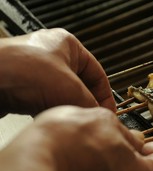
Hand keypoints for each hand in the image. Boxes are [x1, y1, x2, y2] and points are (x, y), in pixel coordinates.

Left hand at [0, 28, 115, 115]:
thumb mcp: (70, 89)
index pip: (97, 73)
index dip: (105, 95)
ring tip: (68, 118)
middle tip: (89, 118)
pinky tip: (50, 117)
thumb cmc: (20, 71)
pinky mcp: (21, 86)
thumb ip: (91, 104)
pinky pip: (44, 101)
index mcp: (67, 45)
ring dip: (66, 108)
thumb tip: (100, 117)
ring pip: (61, 95)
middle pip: (79, 85)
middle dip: (83, 103)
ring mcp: (34, 70)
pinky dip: (49, 110)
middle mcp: (50, 55)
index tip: (108, 112)